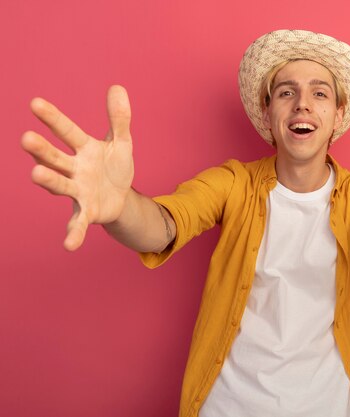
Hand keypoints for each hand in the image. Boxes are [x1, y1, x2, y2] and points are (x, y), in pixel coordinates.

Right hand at [21, 85, 133, 250]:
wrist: (121, 197)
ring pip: (60, 185)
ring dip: (49, 181)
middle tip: (26, 139)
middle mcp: (74, 169)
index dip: (52, 118)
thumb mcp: (122, 143)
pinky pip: (77, 223)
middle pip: (56, 157)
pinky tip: (69, 245)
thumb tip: (117, 87)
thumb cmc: (114, 166)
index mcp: (83, 149)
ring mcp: (77, 191)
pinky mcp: (86, 211)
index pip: (66, 131)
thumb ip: (119, 119)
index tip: (35, 103)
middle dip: (42, 150)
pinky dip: (73, 233)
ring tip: (36, 175)